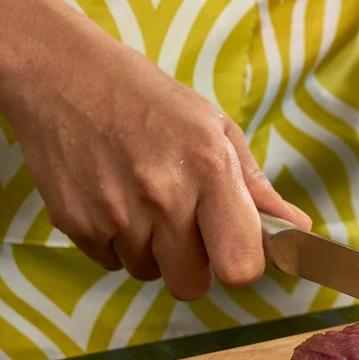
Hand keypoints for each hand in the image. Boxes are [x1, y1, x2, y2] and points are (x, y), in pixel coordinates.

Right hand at [0, 38, 310, 300]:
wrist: (61, 75)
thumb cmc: (147, 100)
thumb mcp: (213, 128)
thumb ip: (256, 187)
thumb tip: (297, 227)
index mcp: (208, 169)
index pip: (240, 266)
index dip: (240, 264)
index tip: (233, 248)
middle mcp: (163, 197)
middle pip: (191, 285)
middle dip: (192, 266)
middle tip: (183, 226)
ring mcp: (115, 214)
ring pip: (148, 273)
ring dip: (150, 250)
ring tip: (141, 199)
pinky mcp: (76, 224)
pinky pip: (110, 262)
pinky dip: (114, 241)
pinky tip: (112, 197)